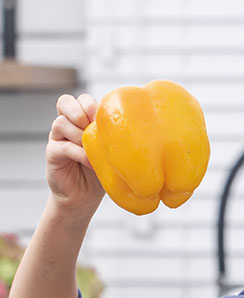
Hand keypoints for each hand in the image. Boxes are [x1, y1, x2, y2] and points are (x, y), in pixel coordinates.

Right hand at [46, 93, 103, 213]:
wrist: (84, 198)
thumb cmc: (100, 173)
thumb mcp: (110, 153)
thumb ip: (114, 139)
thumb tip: (137, 131)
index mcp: (82, 121)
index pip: (82, 100)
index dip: (91, 105)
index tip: (104, 121)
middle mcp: (67, 126)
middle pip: (65, 102)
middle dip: (80, 111)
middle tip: (92, 127)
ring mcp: (57, 138)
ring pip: (61, 123)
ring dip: (80, 134)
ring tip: (93, 151)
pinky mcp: (52, 154)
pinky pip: (62, 146)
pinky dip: (79, 153)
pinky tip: (90, 163)